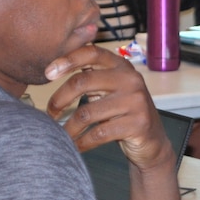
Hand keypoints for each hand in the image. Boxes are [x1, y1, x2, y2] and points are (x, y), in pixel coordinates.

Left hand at [43, 44, 172, 171]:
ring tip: (59, 135)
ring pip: (87, 113)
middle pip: (83, 82)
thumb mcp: (110, 89)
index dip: (67, 59)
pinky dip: (81, 143)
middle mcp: (130, 80)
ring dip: (68, 128)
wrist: (152, 142)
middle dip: (60, 99)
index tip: (47, 73)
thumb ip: (90, 76)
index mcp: (121, 66)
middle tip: (49, 113)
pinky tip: (74, 146)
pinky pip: (98, 134)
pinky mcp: (137, 124)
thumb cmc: (122, 113)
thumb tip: (52, 69)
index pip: (91, 52)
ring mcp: (135, 102)